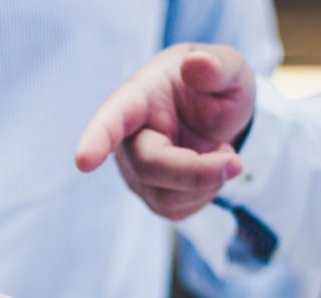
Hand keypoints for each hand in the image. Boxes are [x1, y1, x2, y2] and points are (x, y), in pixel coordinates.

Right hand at [75, 43, 255, 219]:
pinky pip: (177, 210)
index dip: (96, 140)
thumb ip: (218, 66)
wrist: (218, 117)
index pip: (111, 119)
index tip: (84, 161)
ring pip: (165, 196)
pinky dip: (206, 194)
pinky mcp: (151, 196)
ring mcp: (135, 172)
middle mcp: (127, 139)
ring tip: (222, 152)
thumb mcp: (229, 69)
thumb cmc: (214, 87)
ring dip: (207, 182)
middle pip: (149, 167)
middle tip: (236, 163)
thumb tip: (197, 65)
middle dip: (196, 172)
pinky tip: (209, 170)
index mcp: (138, 98)